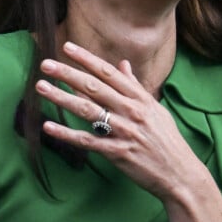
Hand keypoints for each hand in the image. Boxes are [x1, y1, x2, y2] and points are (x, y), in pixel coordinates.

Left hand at [36, 42, 221, 221]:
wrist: (181, 174)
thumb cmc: (167, 140)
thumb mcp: (154, 108)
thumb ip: (135, 86)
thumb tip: (123, 64)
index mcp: (139, 97)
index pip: (108, 72)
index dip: (87, 59)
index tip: (68, 47)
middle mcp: (131, 110)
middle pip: (94, 87)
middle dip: (68, 73)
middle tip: (46, 64)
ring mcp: (124, 131)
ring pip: (87, 110)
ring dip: (61, 98)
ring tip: (41, 87)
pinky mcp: (118, 153)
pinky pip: (88, 141)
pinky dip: (67, 134)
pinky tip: (49, 126)